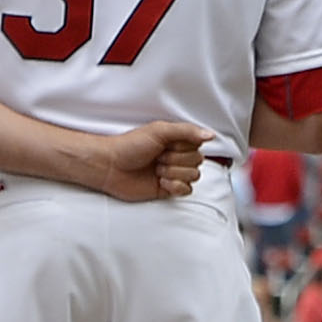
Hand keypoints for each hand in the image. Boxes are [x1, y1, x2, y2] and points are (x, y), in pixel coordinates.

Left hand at [78, 122, 209, 203]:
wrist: (111, 167)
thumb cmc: (130, 145)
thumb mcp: (159, 131)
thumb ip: (186, 131)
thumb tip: (210, 135)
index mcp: (177, 141)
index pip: (198, 146)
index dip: (183, 148)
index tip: (166, 146)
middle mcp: (178, 157)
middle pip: (197, 162)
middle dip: (176, 161)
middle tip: (157, 158)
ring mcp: (174, 174)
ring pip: (193, 176)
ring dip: (173, 174)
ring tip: (156, 170)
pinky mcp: (169, 190)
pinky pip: (186, 191)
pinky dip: (174, 187)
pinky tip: (160, 182)